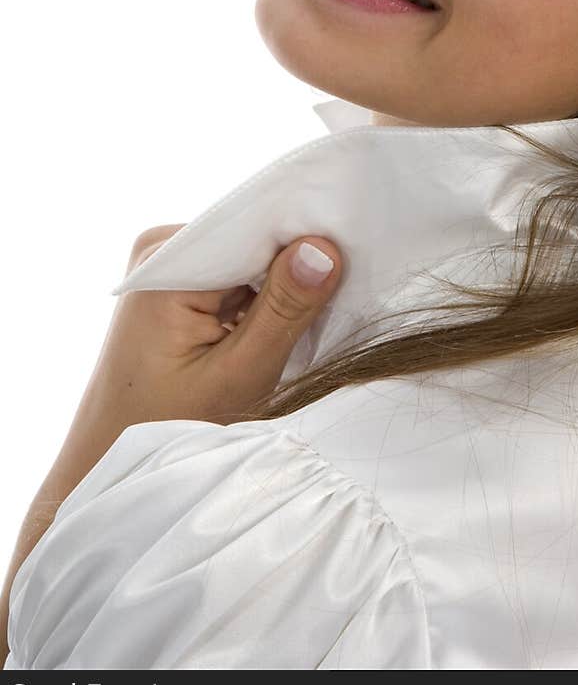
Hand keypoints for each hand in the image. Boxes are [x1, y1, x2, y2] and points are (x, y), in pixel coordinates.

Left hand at [0, 226, 343, 665]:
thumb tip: (325, 246)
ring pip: (250, 257)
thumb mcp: (240, 375)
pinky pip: (236, 274)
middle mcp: (161, 248)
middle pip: (254, 238)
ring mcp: (167, 264)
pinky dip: (264, 297)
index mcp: (166, 262)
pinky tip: (283, 324)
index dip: (309, 238)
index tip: (358, 252)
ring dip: (284, 285)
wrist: (111, 459)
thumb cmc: (170, 430)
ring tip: (315, 317)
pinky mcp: (177, 284)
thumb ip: (284, 310)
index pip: (256, 225)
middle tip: (344, 296)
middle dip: (298, 266)